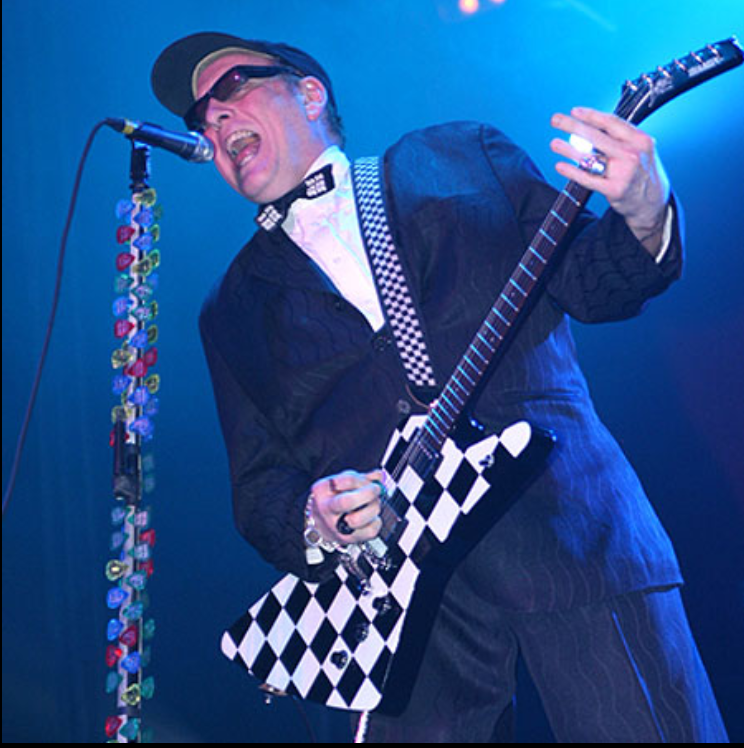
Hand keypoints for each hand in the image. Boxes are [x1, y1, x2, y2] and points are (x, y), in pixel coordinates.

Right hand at [309, 469, 383, 544]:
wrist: (321, 524)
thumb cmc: (332, 499)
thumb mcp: (339, 482)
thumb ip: (358, 478)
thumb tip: (378, 475)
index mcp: (322, 492)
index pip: (342, 481)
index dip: (360, 480)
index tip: (368, 479)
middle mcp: (327, 510)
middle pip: (347, 502)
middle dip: (367, 493)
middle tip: (375, 489)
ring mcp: (337, 526)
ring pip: (360, 519)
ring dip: (373, 508)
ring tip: (372, 503)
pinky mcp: (349, 539)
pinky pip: (370, 531)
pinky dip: (376, 521)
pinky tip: (371, 516)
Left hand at [550, 107, 670, 255]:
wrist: (653, 202)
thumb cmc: (641, 172)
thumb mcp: (640, 149)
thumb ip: (620, 138)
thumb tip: (592, 126)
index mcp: (639, 139)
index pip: (611, 122)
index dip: (591, 115)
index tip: (574, 111)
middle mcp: (632, 154)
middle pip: (597, 136)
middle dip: (573, 126)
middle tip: (555, 120)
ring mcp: (623, 172)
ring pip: (590, 157)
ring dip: (568, 149)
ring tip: (554, 144)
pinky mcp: (614, 190)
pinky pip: (588, 179)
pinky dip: (572, 172)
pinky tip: (560, 166)